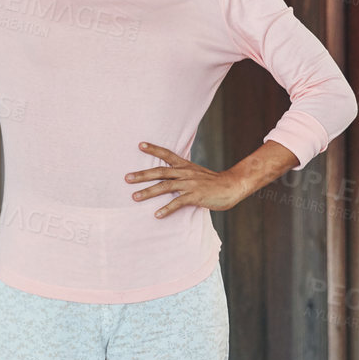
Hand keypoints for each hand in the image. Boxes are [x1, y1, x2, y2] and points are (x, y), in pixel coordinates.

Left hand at [125, 142, 248, 216]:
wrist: (232, 187)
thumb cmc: (213, 183)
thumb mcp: (196, 173)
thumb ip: (183, 174)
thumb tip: (170, 178)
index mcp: (185, 166)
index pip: (167, 154)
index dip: (153, 149)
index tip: (140, 145)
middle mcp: (185, 173)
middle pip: (160, 172)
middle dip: (142, 175)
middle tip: (126, 178)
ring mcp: (190, 184)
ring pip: (165, 187)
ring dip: (148, 192)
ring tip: (134, 197)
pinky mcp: (195, 196)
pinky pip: (178, 203)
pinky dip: (166, 209)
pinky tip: (157, 215)